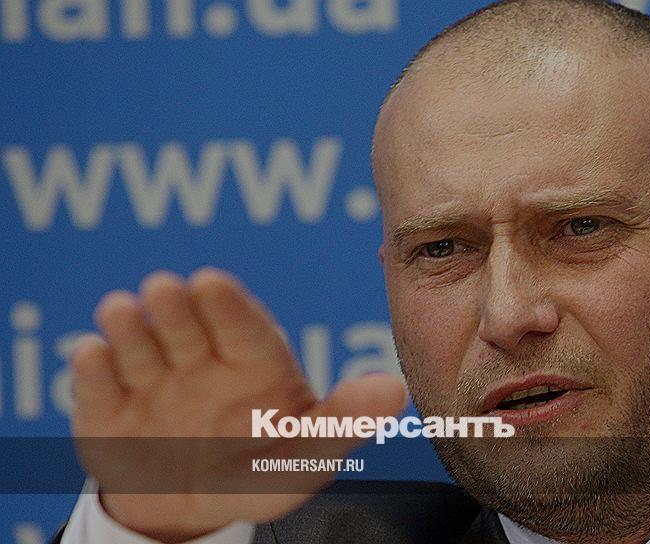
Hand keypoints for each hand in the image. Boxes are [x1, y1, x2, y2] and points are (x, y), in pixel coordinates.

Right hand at [70, 268, 406, 542]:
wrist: (190, 513)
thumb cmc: (257, 473)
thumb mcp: (303, 458)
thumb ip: (344, 421)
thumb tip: (397, 390)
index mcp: (253, 361)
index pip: (243, 326)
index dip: (227, 305)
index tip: (210, 282)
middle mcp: (200, 357)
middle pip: (187, 322)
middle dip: (175, 305)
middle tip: (166, 290)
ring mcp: (151, 378)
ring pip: (138, 340)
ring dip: (130, 325)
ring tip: (124, 312)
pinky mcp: (106, 406)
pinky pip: (96, 383)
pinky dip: (93, 370)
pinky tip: (94, 356)